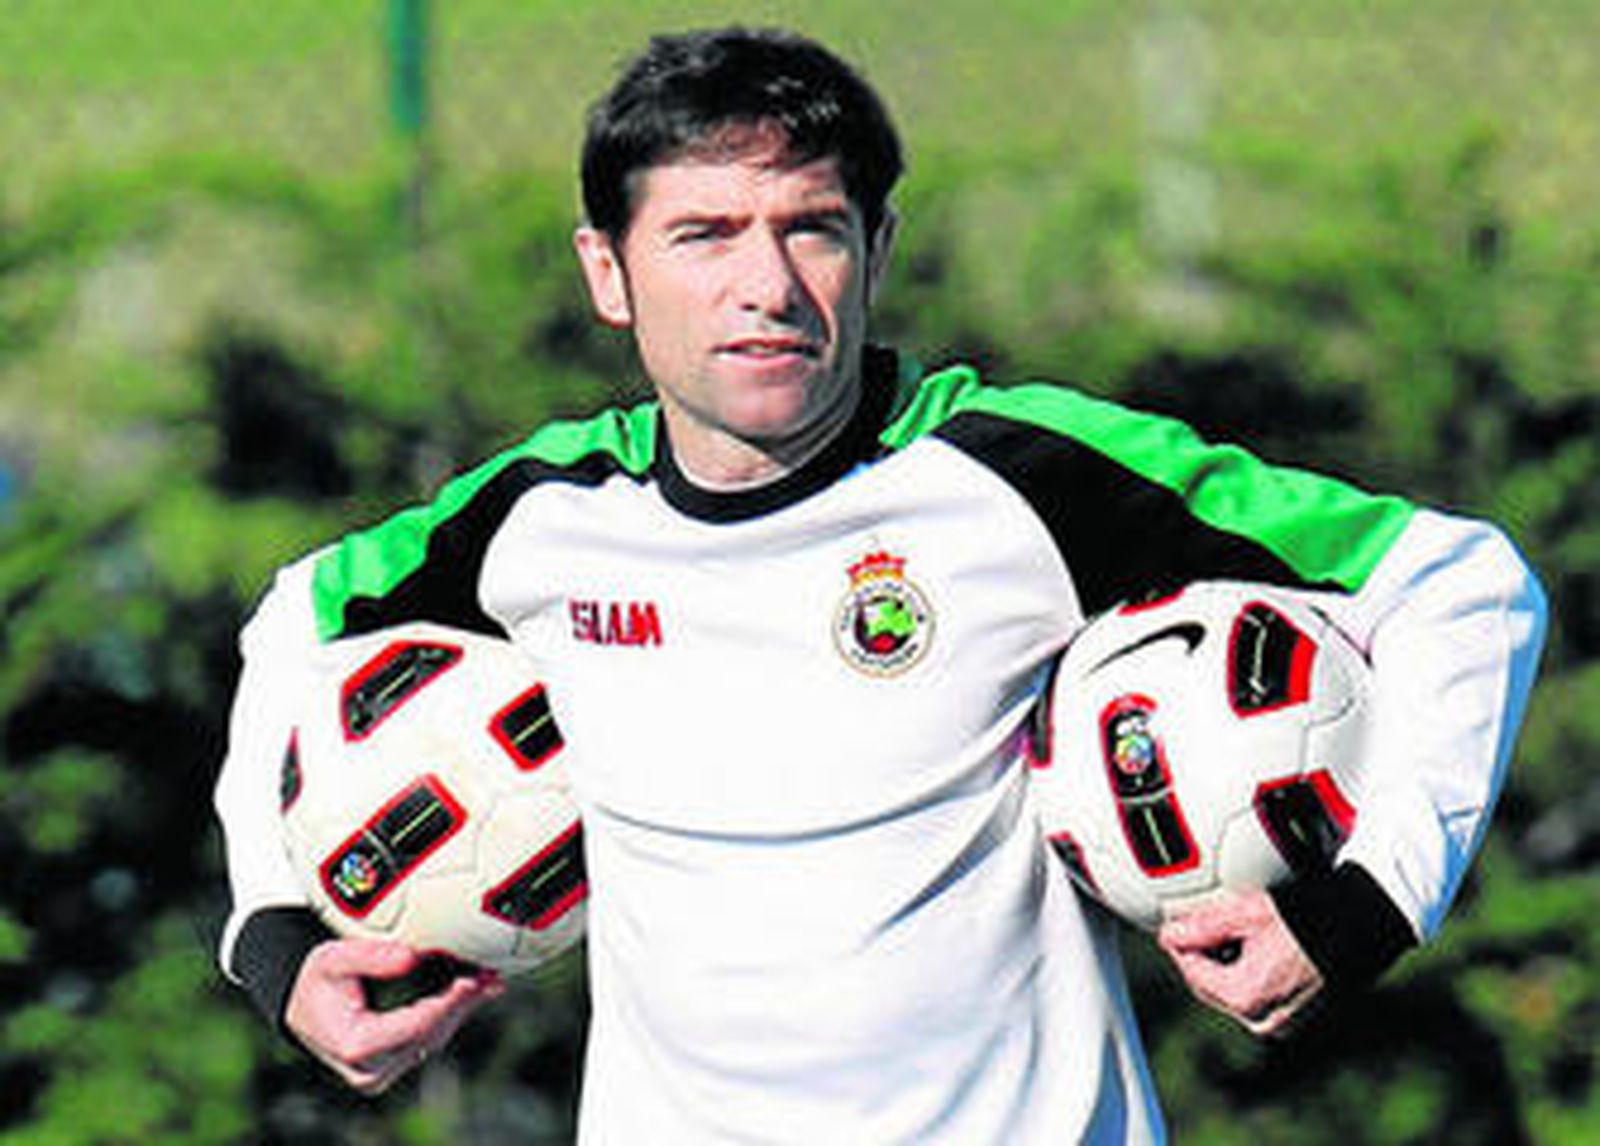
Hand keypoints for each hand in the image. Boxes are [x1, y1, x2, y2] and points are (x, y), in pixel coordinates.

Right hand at [284, 938, 503, 1093]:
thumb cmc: (317, 979)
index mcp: (355, 1046)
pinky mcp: (391, 1067)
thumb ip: (370, 956)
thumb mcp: (331, 958)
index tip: (469, 980)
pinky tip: (474, 992)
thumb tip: (413, 956)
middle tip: (490, 977)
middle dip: (462, 1005)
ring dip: (462, 1010)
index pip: (413, 1026)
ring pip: (433, 1040)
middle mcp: (369, 1069)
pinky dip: (450, 1015)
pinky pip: (428, 1040)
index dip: (446, 1004)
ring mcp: (381, 1073)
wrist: (302, 1006)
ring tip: (490, 981)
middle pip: (429, 1035)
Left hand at [1157, 889, 1323, 1037]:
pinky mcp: (1298, 1016)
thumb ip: (1203, 926)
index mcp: (1247, 997)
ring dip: (1224, 965)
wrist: (1365, 924)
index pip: (1192, 972)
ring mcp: (1283, 1022)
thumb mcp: (1249, 913)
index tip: (1172, 923)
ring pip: (1233, 992)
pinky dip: (1249, 974)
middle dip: (1200, 957)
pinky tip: (1255, 945)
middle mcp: (1263, 1019)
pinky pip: (1258, 996)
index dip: (1178, 945)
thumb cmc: (1309, 915)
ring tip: (1226, 932)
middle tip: (1193, 926)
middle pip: (1211, 987)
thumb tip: (1168, 935)